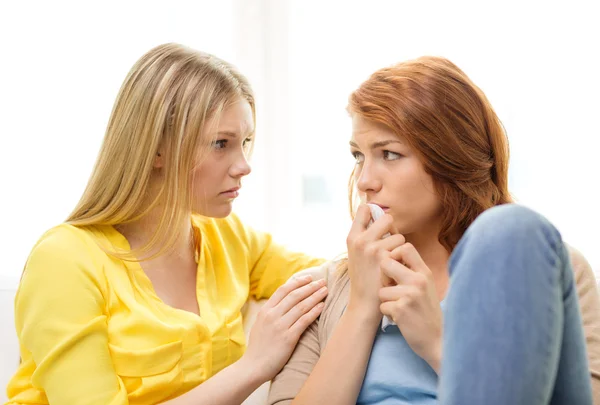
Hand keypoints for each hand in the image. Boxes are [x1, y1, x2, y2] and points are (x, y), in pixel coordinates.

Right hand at [242, 275, 327, 381]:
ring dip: (315, 296)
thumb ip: (270, 312)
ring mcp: (280, 326)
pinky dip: (314, 312)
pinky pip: (304, 321)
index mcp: (265, 310)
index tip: (309, 278)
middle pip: (294, 295)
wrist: (253, 366)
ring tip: (325, 291)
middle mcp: (272, 315)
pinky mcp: (288, 338)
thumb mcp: (260, 324)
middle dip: (310, 287)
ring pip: (301, 306)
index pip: (283, 290)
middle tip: (322, 282)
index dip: (297, 282)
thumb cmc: (258, 347)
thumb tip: (283, 302)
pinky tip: (322, 306)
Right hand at [346, 204, 404, 314]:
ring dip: (399, 247)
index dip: (374, 212)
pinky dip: (403, 258)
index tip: (378, 222)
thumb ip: (365, 237)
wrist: (364, 304)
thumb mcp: (357, 254)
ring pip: (398, 235)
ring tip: (392, 262)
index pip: (364, 209)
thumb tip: (377, 214)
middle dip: (392, 229)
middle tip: (390, 244)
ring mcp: (372, 248)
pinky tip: (396, 269)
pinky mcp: (385, 258)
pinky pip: (403, 248)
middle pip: (386, 217)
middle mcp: (360, 240)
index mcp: (352, 237)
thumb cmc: (364, 279)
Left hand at [378, 243, 442, 371]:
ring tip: (400, 309)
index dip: (393, 255)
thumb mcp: (426, 287)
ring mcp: (409, 295)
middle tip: (392, 290)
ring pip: (381, 290)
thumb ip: (412, 272)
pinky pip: (382, 306)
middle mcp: (418, 280)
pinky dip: (388, 314)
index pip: (406, 248)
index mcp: (425, 273)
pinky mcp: (400, 309)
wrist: (438, 340)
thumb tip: (390, 257)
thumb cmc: (427, 312)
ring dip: (386, 301)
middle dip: (383, 277)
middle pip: (385, 263)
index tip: (394, 268)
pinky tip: (400, 319)